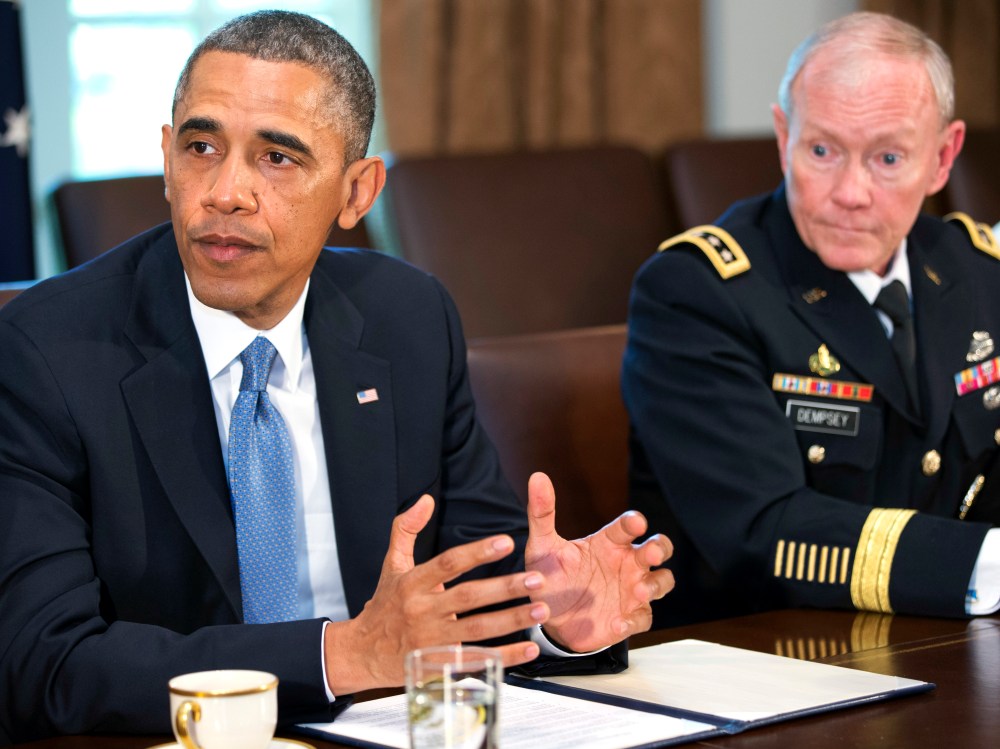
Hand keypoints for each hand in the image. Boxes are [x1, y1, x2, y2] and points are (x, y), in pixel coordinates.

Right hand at [324, 495, 547, 693]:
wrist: (363, 653)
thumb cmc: (385, 604)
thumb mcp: (392, 564)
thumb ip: (406, 529)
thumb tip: (426, 499)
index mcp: (412, 582)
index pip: (448, 564)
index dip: (477, 552)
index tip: (506, 542)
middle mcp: (421, 610)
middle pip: (468, 597)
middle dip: (505, 588)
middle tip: (537, 579)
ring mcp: (431, 640)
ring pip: (477, 629)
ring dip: (512, 620)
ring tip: (541, 610)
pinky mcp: (439, 664)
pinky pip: (477, 659)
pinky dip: (505, 656)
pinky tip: (529, 648)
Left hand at [524, 472, 673, 652]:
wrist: (549, 618)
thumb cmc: (551, 577)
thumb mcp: (542, 548)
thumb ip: (541, 514)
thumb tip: (537, 477)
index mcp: (607, 543)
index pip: (627, 526)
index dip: (634, 522)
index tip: (635, 523)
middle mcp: (625, 563)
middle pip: (658, 548)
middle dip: (660, 548)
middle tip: (652, 553)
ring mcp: (631, 590)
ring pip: (662, 581)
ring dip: (655, 584)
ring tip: (639, 591)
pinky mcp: (629, 617)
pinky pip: (642, 617)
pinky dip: (633, 620)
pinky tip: (618, 624)